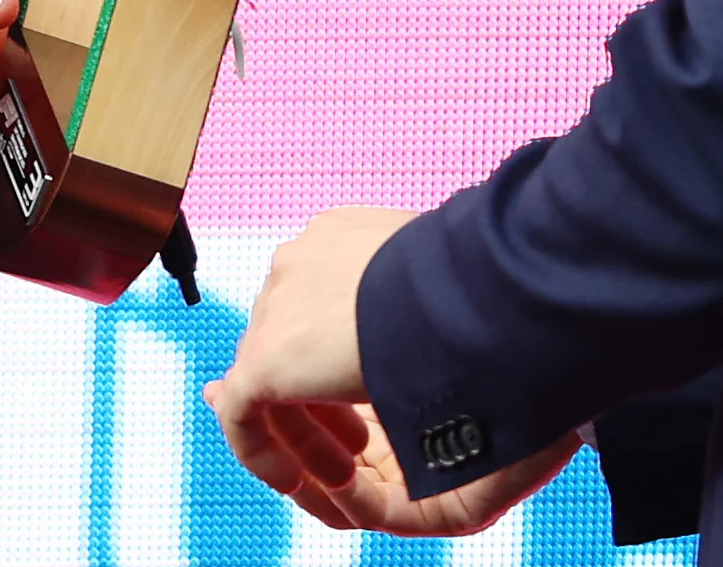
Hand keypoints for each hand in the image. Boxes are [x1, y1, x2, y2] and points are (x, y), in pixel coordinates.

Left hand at [204, 205, 574, 534]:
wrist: (465, 296)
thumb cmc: (479, 291)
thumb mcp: (444, 292)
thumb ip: (416, 304)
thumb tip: (424, 323)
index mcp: (338, 240)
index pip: (313, 304)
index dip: (332, 360)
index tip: (366, 401)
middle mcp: (300, 265)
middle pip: (286, 343)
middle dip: (319, 399)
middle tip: (361, 443)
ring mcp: (277, 308)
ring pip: (266, 383)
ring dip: (306, 433)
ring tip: (349, 469)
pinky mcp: (264, 358)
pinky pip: (243, 416)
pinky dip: (268, 453)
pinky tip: (308, 481)